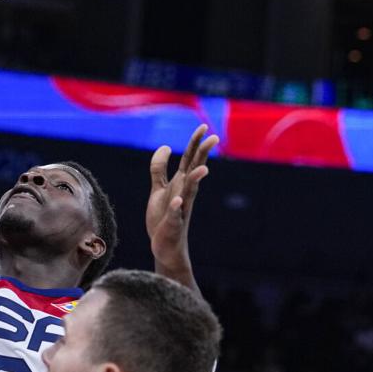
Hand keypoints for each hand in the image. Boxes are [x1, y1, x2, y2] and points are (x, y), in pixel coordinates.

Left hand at [146, 124, 217, 281]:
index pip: (189, 160)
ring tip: (202, 169)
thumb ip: (159, 169)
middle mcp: (184, 193)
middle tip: (214, 137)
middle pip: (194, 171)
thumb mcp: (158, 189)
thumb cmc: (163, 217)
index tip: (204, 126)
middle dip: (202, 155)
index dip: (195, 144)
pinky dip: (175, 207)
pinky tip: (177, 201)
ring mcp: (180, 208)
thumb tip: (166, 146)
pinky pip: (174, 214)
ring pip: (189, 192)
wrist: (165, 245)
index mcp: (180, 184)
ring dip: (195, 180)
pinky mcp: (173, 224)